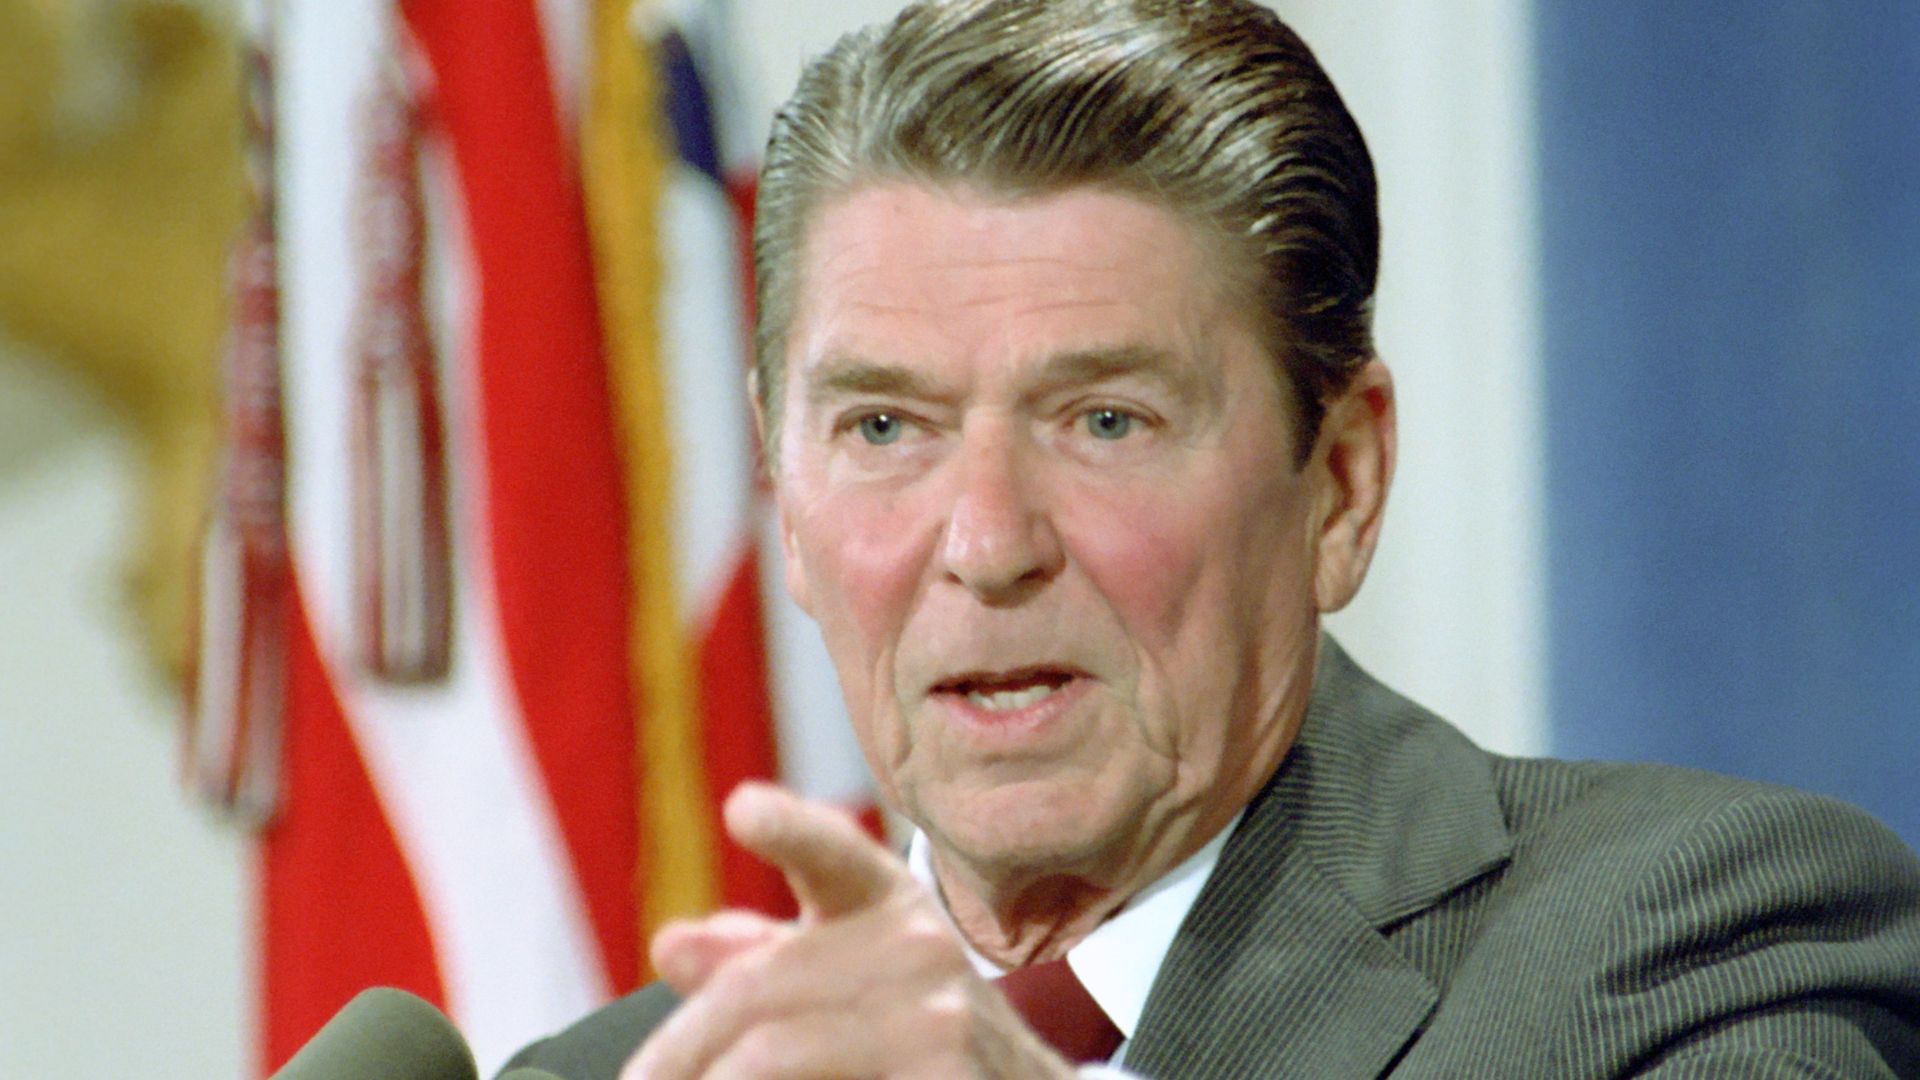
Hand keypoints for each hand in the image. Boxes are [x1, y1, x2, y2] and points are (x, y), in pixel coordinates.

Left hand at [621, 782, 1076, 1079]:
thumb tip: (671, 942)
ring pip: (769, 1056)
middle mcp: (920, 946)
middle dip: (675, 1054)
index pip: (832, 854)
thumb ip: (764, 962)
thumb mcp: (850, 986)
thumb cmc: (919, 1046)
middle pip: (753, 989)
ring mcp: (941, 1020)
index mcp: (886, 903)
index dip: (789, 828)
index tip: (742, 809)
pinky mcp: (950, 1079)